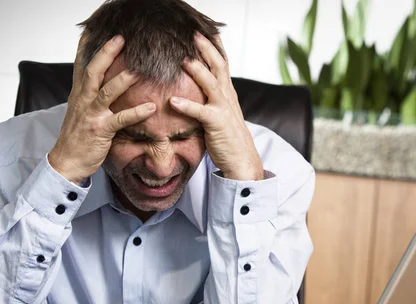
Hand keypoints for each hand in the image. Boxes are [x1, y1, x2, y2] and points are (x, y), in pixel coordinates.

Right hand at [49, 34, 156, 184]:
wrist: (66, 161)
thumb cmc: (77, 137)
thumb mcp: (79, 111)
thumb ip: (89, 95)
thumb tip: (101, 82)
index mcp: (78, 94)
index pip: (81, 65)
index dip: (86, 47)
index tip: (93, 30)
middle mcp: (83, 101)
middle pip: (93, 71)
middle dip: (106, 54)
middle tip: (121, 40)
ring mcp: (91, 115)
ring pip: (107, 92)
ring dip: (123, 80)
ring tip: (139, 70)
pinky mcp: (101, 130)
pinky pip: (121, 119)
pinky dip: (136, 112)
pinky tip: (151, 107)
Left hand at [169, 33, 263, 180]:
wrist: (242, 160)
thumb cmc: (228, 138)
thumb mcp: (220, 112)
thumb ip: (210, 99)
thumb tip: (194, 88)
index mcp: (227, 92)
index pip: (222, 63)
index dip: (214, 46)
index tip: (203, 31)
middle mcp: (227, 96)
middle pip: (218, 66)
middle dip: (206, 49)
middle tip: (194, 34)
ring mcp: (223, 109)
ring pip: (211, 84)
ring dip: (198, 71)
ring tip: (183, 60)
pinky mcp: (217, 124)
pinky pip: (201, 112)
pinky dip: (187, 106)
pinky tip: (173, 101)